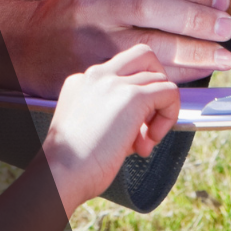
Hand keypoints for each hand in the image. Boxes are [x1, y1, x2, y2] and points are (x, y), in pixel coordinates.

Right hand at [0, 0, 230, 94]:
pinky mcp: (94, 69)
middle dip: (197, 19)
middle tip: (227, 29)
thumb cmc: (80, 10)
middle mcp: (93, 3)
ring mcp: (91, 39)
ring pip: (149, 43)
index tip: (221, 1)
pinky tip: (196, 72)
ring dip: (193, 51)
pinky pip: (143, 70)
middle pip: (154, 7)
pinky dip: (175, 72)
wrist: (31, 45)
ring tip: (221, 55)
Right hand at [41, 45, 181, 214]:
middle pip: (143, 56)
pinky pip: (169, 92)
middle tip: (150, 119)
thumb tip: (145, 126)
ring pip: (159, 77)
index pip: (121, 73)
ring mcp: (114, 82)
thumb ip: (115, 118)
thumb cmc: (73, 165)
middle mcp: (96, 75)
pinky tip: (150, 141)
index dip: (135, 99)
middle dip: (155, 85)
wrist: (61, 174)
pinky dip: (169, 116)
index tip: (130, 131)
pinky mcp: (132, 96)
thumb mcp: (91, 130)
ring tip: (145, 141)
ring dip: (161, 111)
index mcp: (82, 82)